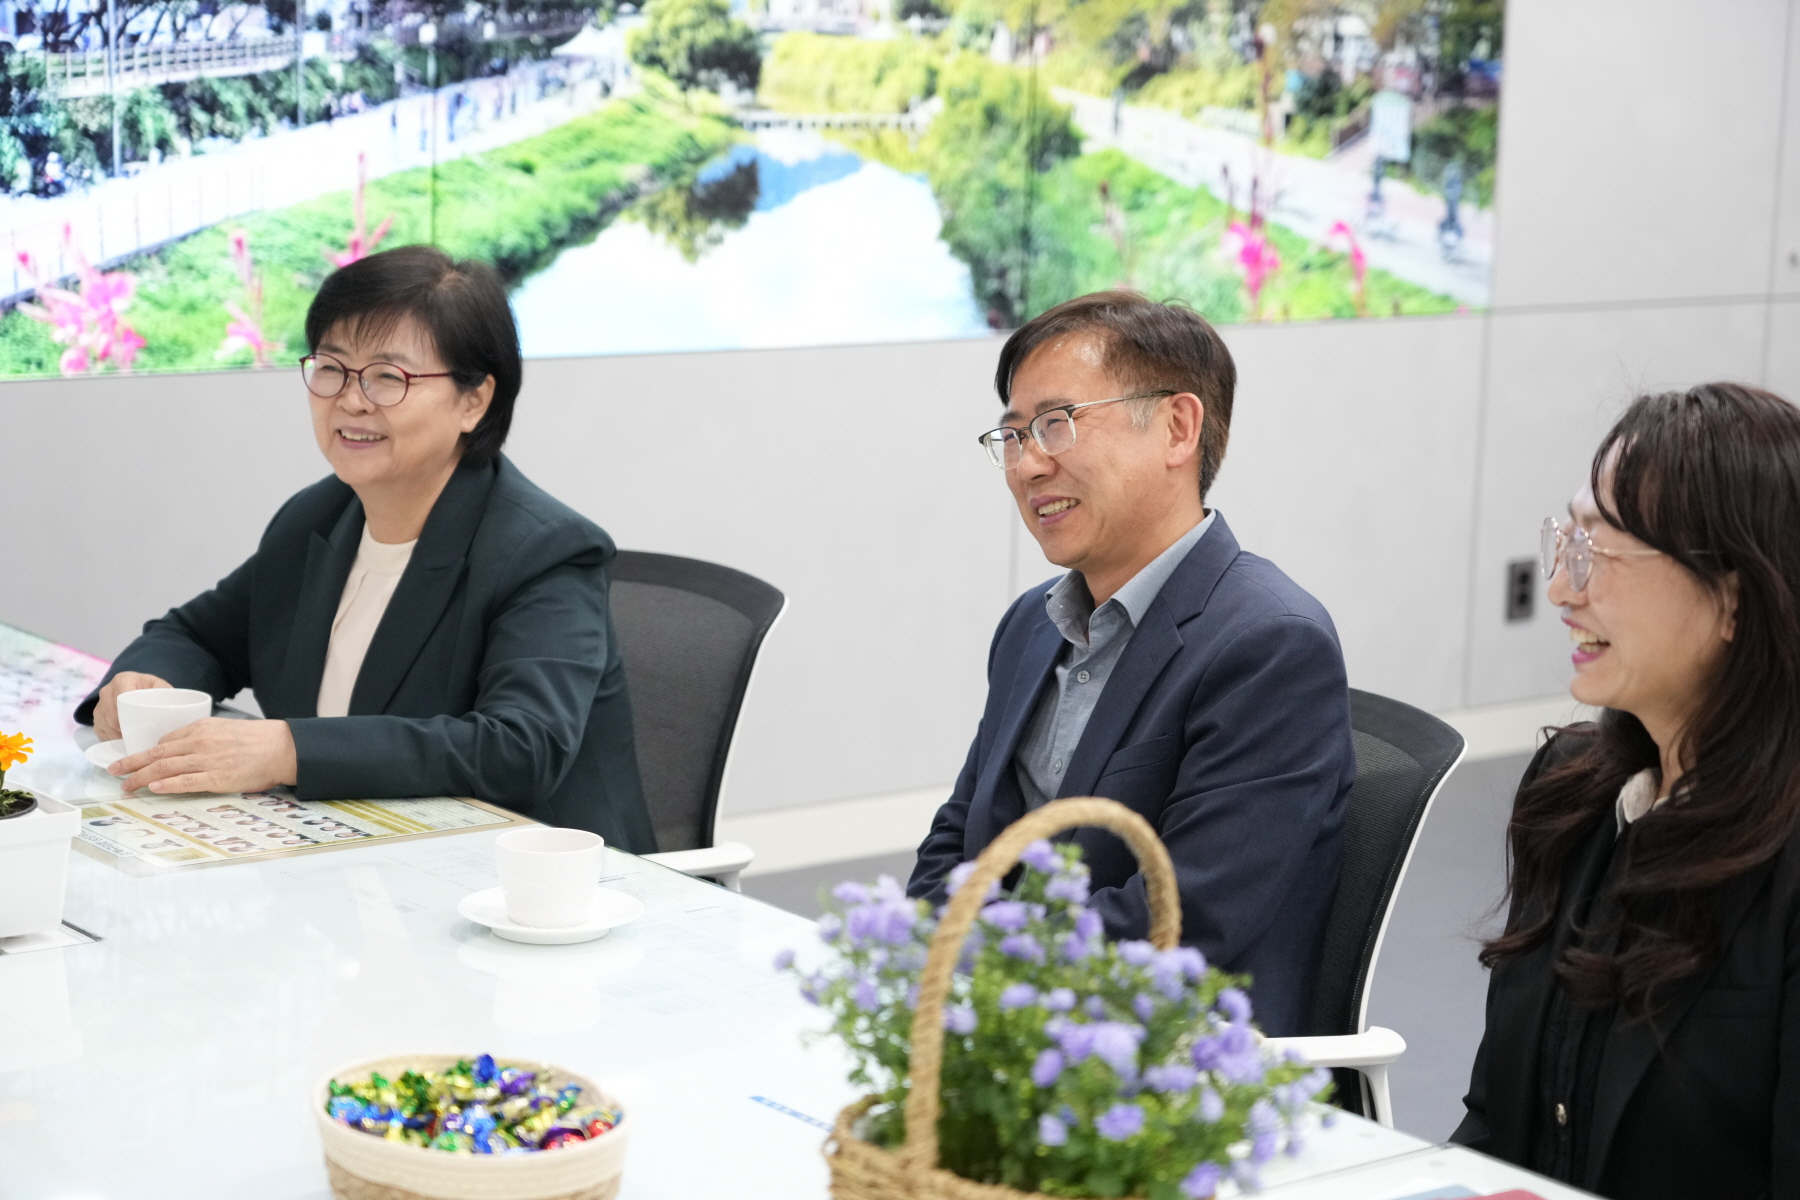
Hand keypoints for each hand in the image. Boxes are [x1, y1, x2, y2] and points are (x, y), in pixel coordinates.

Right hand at [92, 672, 172, 741]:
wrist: (143, 692)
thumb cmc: (154, 691)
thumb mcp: (163, 689)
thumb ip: (164, 696)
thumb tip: (167, 713)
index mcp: (123, 679)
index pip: (120, 697)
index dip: (128, 714)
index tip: (138, 726)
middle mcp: (107, 691)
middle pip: (111, 714)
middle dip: (124, 728)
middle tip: (139, 738)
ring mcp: (99, 705)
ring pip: (105, 725)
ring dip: (118, 735)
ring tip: (134, 740)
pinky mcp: (97, 718)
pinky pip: (101, 731)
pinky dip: (112, 738)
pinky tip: (125, 741)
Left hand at [110, 718, 298, 795]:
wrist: (283, 747)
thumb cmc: (258, 740)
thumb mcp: (226, 729)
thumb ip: (203, 737)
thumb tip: (183, 749)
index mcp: (202, 728)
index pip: (165, 741)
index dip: (146, 753)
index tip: (134, 761)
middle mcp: (200, 743)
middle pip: (157, 754)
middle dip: (131, 763)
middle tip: (114, 771)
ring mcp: (207, 761)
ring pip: (165, 768)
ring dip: (140, 777)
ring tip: (126, 786)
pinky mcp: (217, 778)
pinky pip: (186, 781)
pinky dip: (166, 784)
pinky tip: (152, 788)